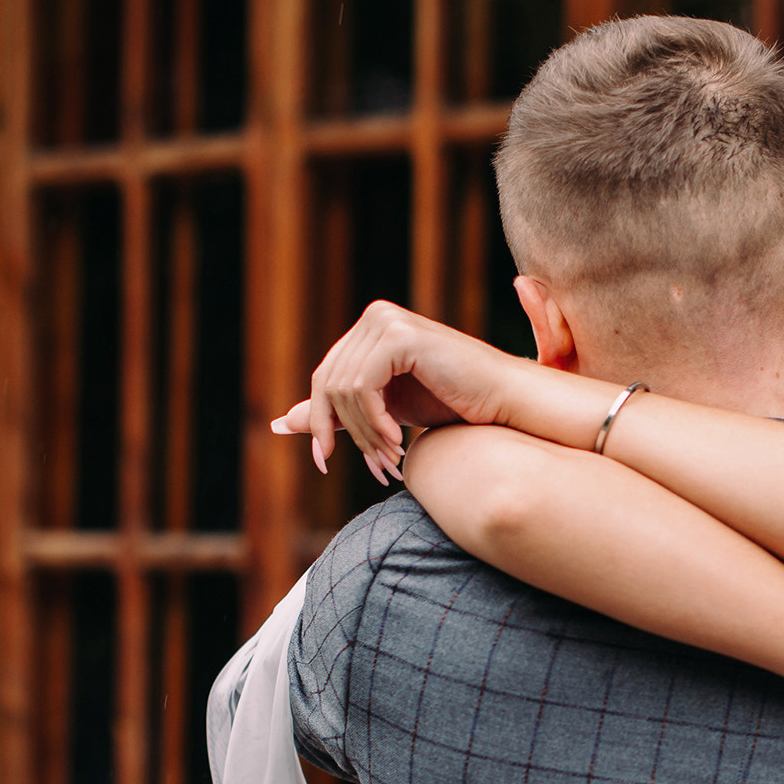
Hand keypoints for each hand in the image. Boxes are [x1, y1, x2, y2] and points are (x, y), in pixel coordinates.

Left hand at [270, 301, 518, 486]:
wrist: (502, 401)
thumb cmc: (452, 404)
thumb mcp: (383, 411)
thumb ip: (337, 412)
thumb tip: (280, 422)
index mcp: (368, 328)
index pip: (325, 378)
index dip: (319, 423)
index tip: (324, 462)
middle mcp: (374, 317)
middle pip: (328, 383)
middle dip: (345, 433)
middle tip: (372, 467)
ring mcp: (386, 322)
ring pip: (344, 390)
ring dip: (365, 434)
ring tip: (391, 458)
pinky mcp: (399, 336)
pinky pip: (363, 387)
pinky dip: (375, 422)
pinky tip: (398, 441)